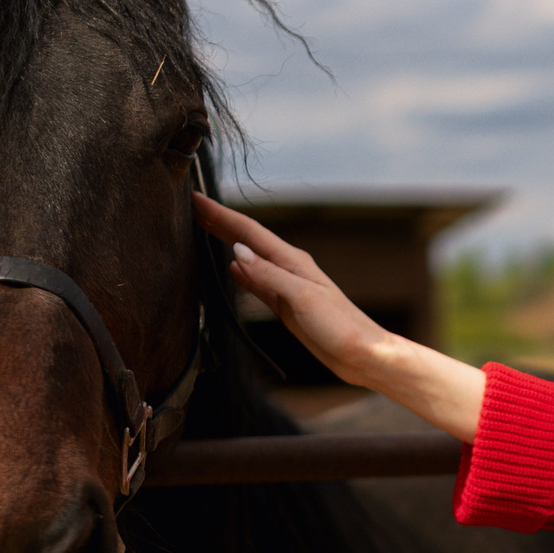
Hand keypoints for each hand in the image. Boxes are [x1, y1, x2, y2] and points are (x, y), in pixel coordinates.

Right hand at [195, 192, 392, 384]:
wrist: (362, 354)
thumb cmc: (339, 326)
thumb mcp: (302, 297)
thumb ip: (268, 275)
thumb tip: (236, 251)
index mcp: (292, 261)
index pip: (248, 231)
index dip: (220, 215)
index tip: (195, 198)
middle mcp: (288, 268)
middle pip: (247, 239)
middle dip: (219, 222)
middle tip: (191, 206)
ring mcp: (287, 287)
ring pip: (249, 258)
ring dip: (226, 242)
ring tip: (204, 229)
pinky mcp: (287, 306)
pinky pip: (258, 283)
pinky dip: (242, 274)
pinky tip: (231, 269)